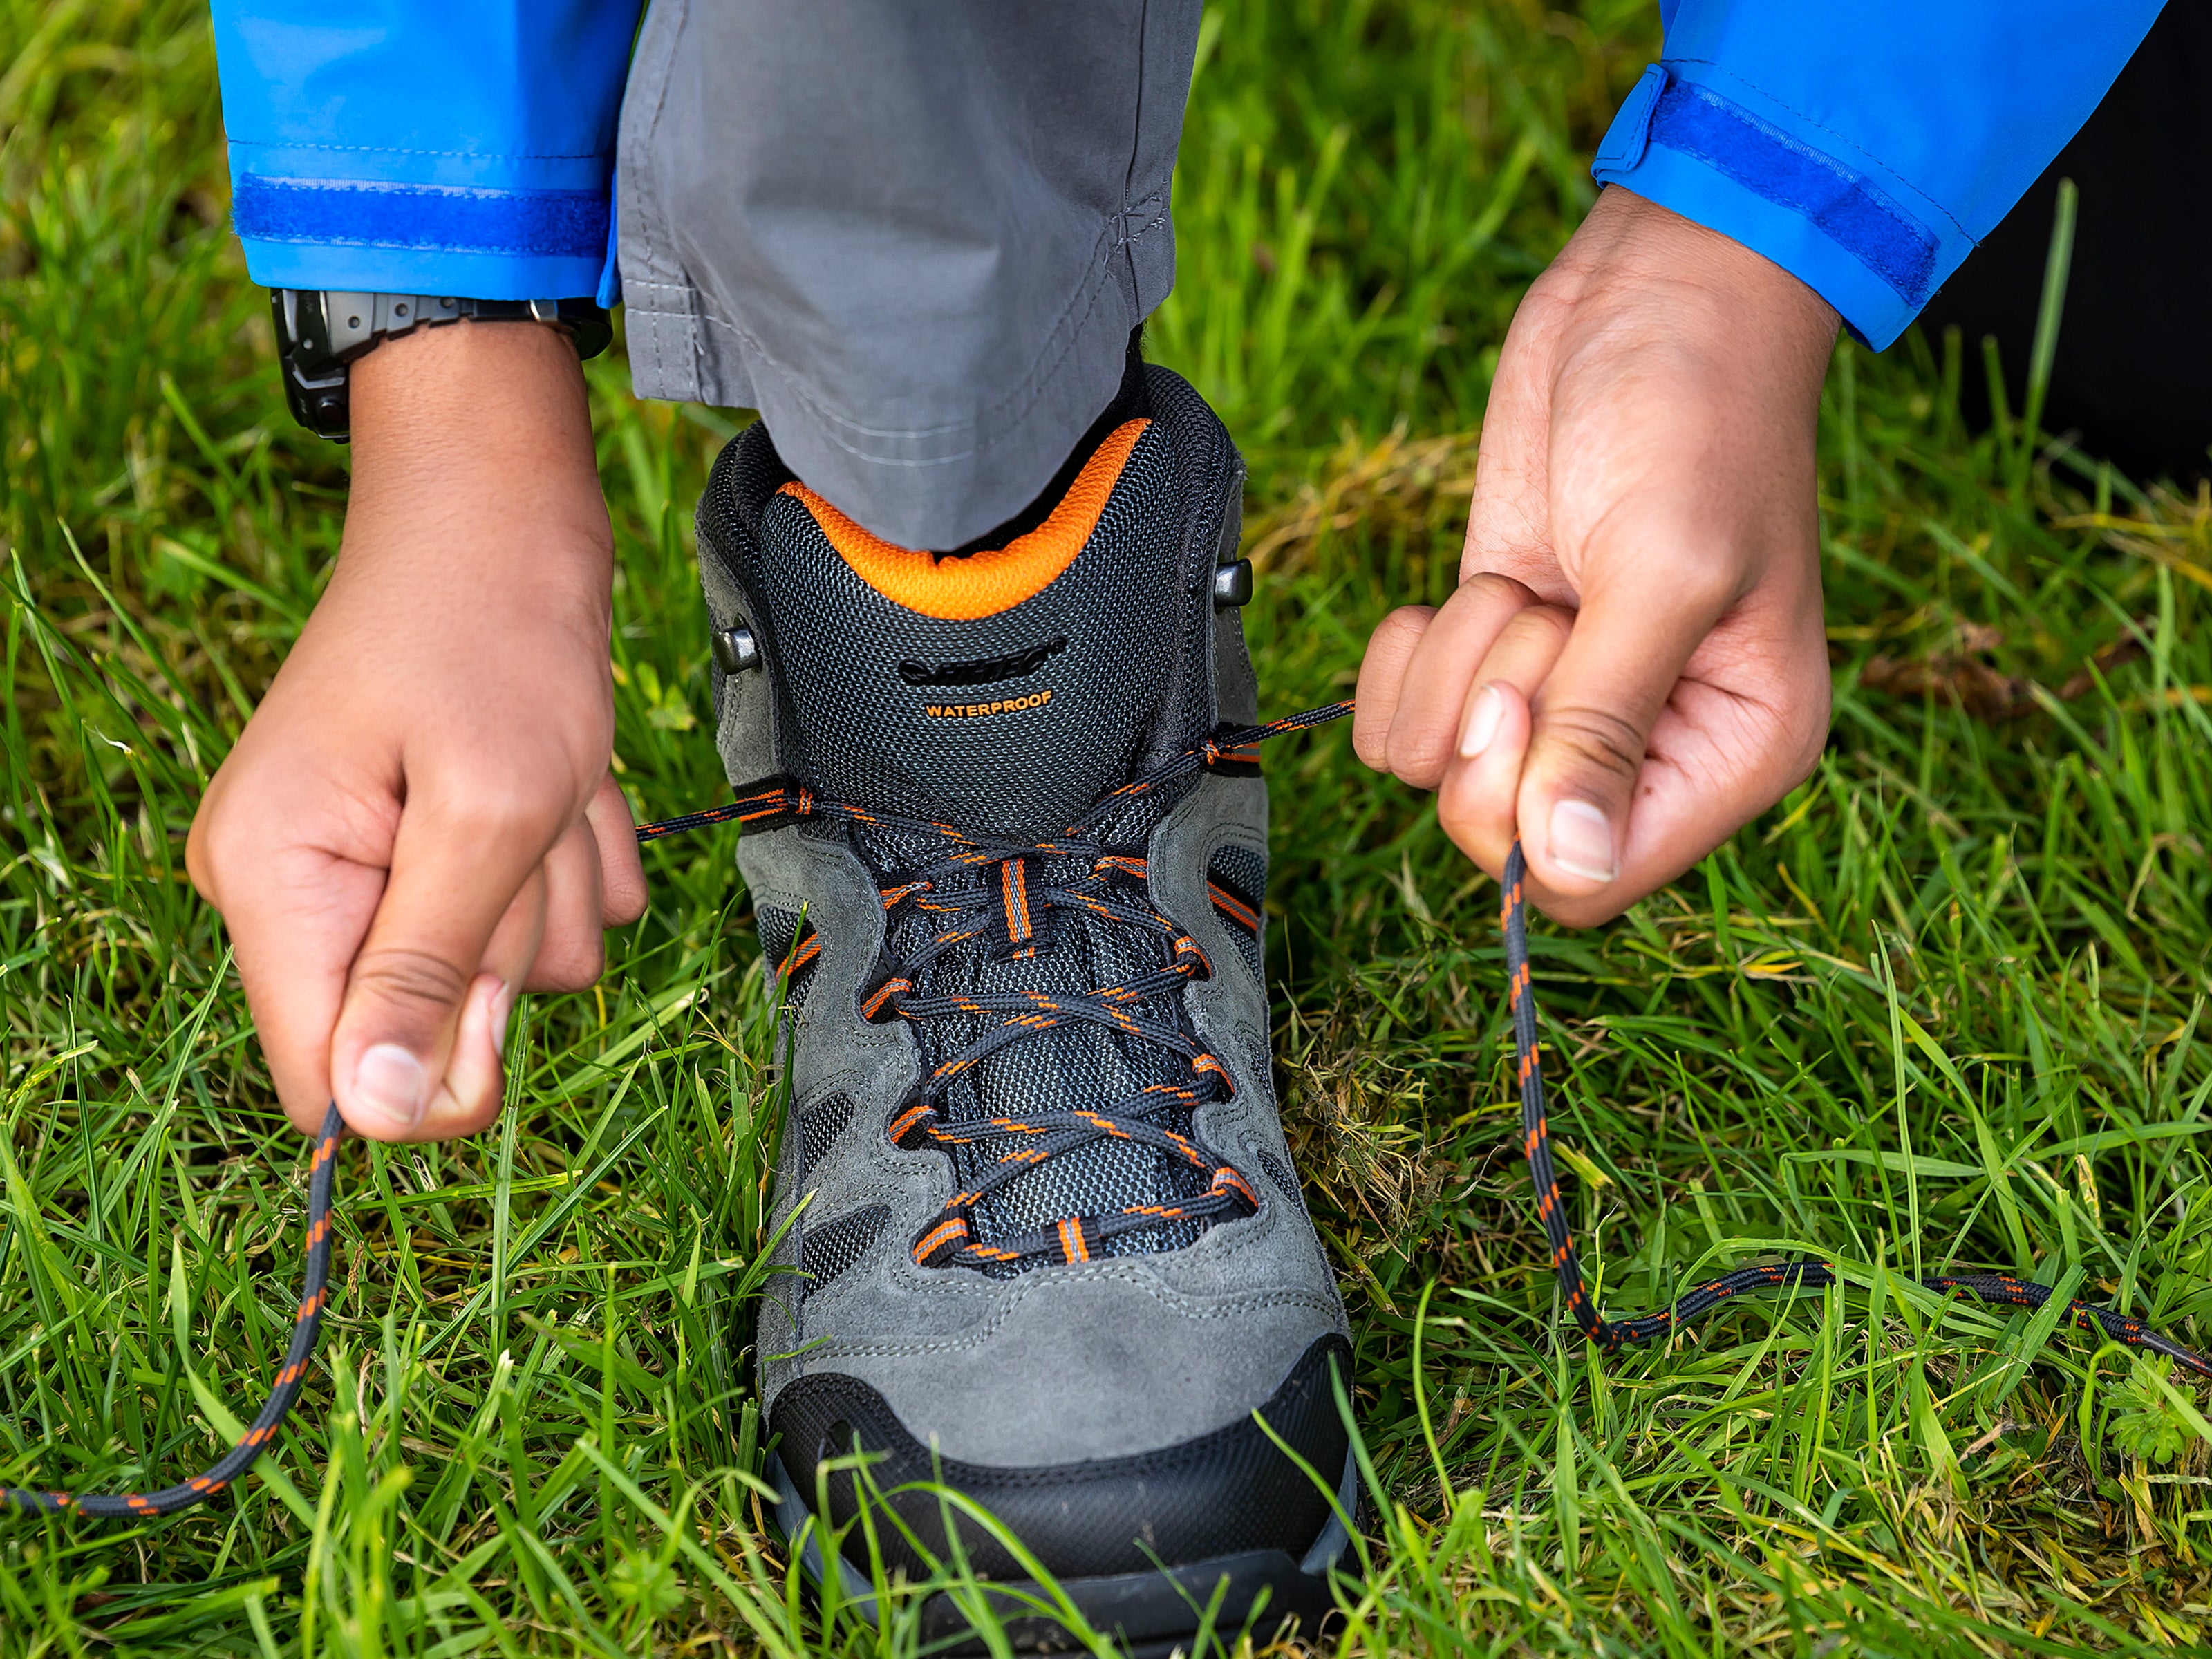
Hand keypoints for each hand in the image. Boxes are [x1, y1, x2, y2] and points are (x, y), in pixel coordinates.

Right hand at [187, 320, 647, 1139]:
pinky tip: (558, 765)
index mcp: (275, 882)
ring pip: (512, 968)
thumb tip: (372, 1117)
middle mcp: (304, 887)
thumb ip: (428, 963)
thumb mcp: (488, 806)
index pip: (325, 1082)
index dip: (430, 1068)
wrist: (506, 508)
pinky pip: (542, 911)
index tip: (495, 962)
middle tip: (524, 815)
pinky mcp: (438, 847)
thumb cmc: (499, 630)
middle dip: (514, 930)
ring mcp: (372, 867)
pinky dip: (572, 848)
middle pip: (435, 1022)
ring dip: (557, 879)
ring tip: (543, 770)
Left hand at [1354, 186, 1837, 924]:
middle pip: (1498, 832)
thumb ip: (1607, 724)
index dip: (1524, 815)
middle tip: (1534, 617)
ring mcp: (1560, 696)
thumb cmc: (1699, 416)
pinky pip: (1403, 718)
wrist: (1657, 294)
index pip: (1591, 878)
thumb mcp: (1664, 573)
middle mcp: (1646, 744)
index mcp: (1728, 754)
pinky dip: (1413, 652)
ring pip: (1436, 770)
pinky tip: (1477, 581)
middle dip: (1485, 724)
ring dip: (1453, 670)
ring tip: (1526, 584)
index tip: (1523, 702)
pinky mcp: (1493, 645)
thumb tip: (1567, 864)